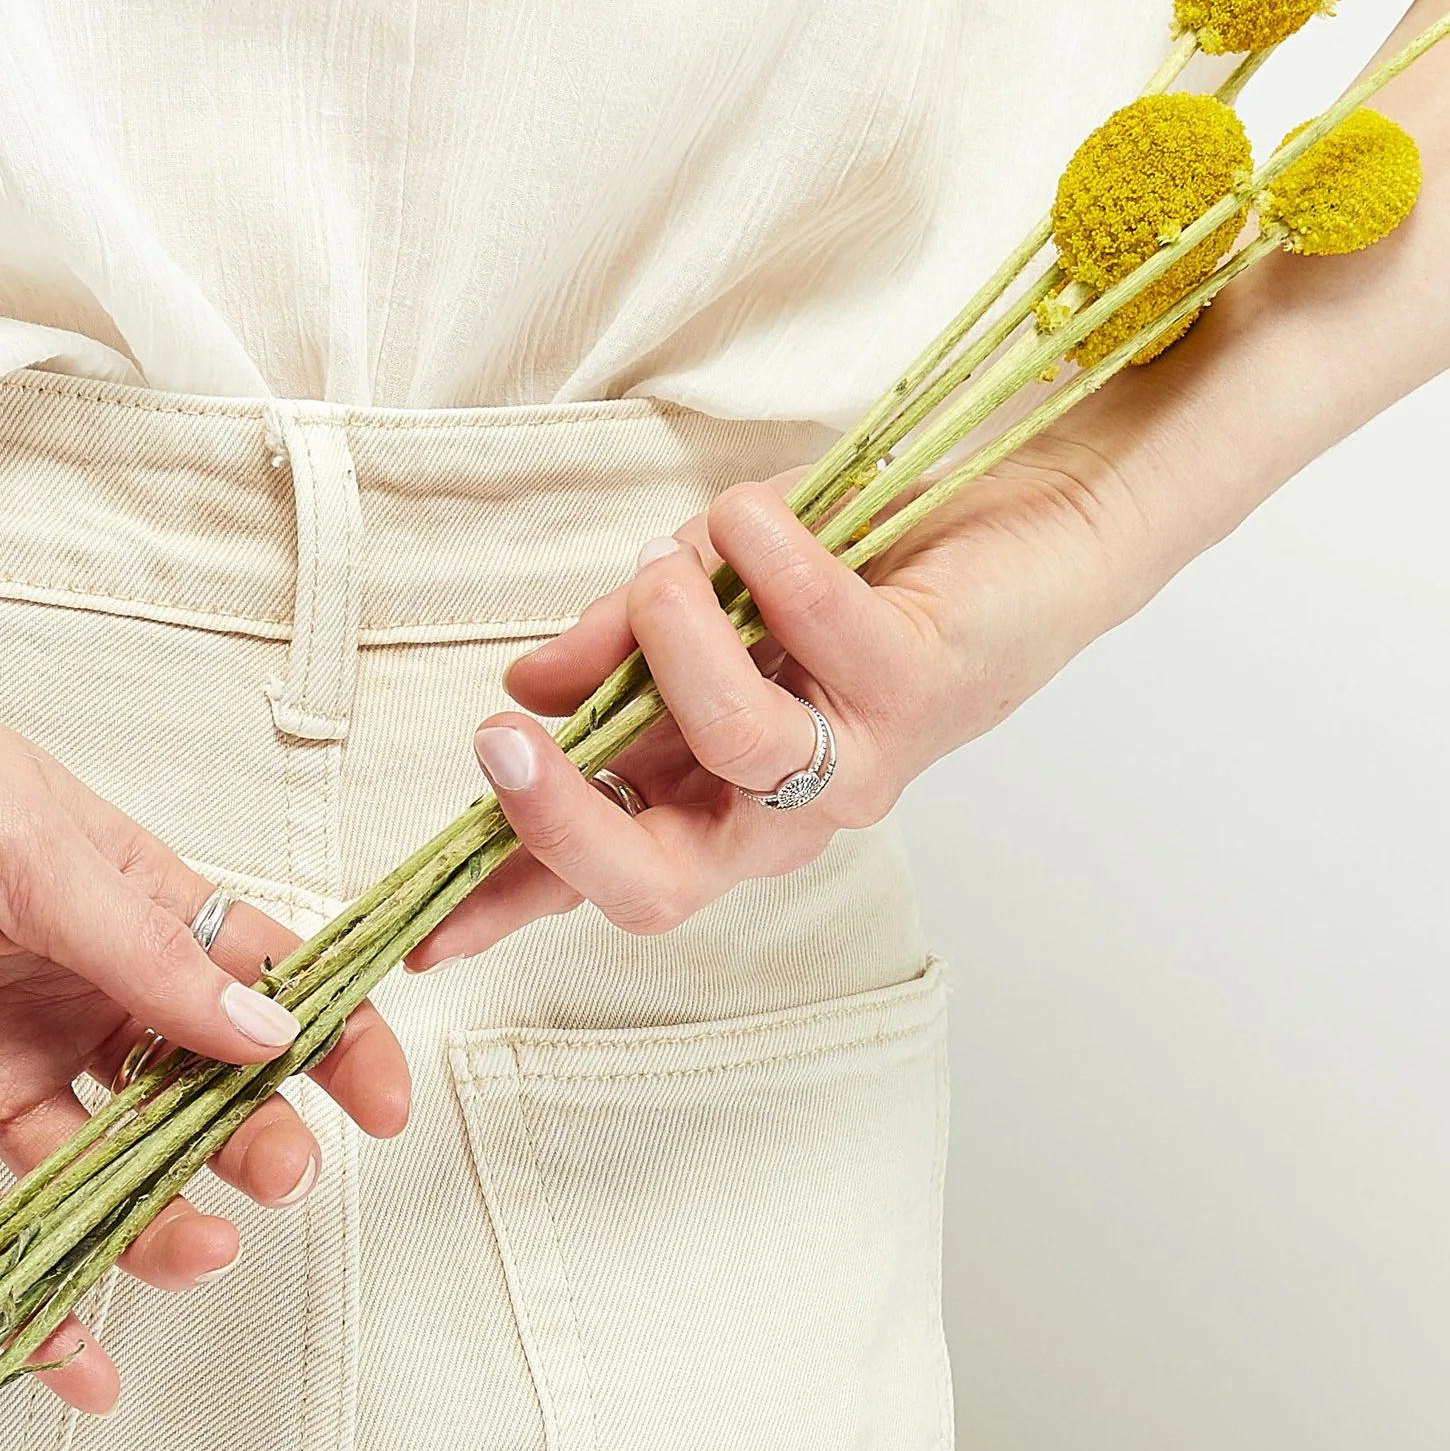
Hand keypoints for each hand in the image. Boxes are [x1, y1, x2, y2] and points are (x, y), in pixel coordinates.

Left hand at [0, 595, 410, 1413]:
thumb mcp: (39, 849)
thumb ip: (148, 959)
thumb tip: (272, 1036)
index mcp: (125, 904)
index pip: (257, 984)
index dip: (329, 1044)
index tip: (379, 1105)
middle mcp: (68, 989)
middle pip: (184, 1094)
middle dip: (242, 1145)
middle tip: (274, 1179)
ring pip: (93, 1169)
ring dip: (151, 1223)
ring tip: (195, 1254)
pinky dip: (22, 1295)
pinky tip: (76, 1360)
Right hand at [410, 449, 1138, 964]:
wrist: (1029, 521)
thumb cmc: (862, 571)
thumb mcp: (705, 604)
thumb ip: (618, 654)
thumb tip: (524, 690)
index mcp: (716, 798)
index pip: (600, 873)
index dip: (510, 906)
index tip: (421, 935)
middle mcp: (786, 811)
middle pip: (657, 880)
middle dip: (562, 817)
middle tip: (506, 734)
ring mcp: (858, 760)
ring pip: (734, 745)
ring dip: (671, 638)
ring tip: (667, 565)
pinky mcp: (922, 686)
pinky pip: (815, 628)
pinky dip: (763, 553)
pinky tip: (759, 515)